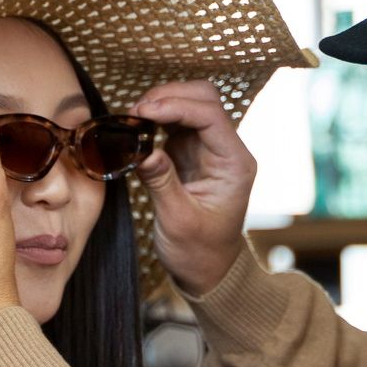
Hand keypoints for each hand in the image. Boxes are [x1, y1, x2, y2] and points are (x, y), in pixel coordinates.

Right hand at [133, 80, 255, 296]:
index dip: (176, 106)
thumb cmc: (199, 251)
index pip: (210, 116)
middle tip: (134, 111)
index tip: (143, 111)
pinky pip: (174, 122)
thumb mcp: (178, 220)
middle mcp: (226, 150)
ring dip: (161, 103)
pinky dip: (154, 117)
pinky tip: (136, 126)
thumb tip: (144, 151)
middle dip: (169, 96)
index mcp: (235, 163)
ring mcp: (208, 148)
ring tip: (131, 117)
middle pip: (204, 99)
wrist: (206, 269)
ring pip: (189, 105)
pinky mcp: (190, 153)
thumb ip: (162, 182)